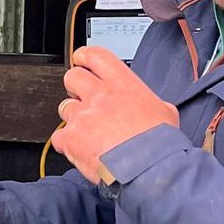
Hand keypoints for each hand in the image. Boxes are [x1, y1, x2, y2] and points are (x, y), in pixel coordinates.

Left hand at [52, 46, 177, 180]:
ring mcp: (82, 115)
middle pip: (73, 77)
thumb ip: (150, 103)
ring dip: (73, 117)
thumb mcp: (165, 112)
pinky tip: (80, 149)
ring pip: (64, 107)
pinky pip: (59, 136)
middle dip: (75, 86)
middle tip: (83, 97)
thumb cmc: (159, 143)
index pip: (96, 56)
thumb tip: (151, 107)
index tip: (81, 60)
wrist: (148, 167)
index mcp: (122, 84)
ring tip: (89, 131)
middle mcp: (99, 95)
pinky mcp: (71, 138)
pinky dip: (66, 143)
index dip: (84, 56)